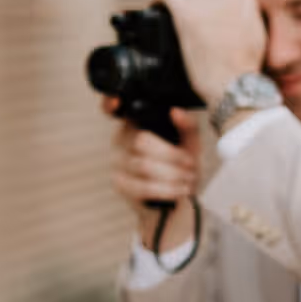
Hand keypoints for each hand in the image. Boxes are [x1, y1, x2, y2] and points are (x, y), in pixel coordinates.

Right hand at [104, 99, 201, 245]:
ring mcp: (117, 162)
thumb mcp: (189, 142)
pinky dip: (167, 189)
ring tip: (189, 178)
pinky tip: (180, 189)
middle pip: (142, 141)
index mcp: (133, 123)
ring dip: (173, 174)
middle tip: (190, 164)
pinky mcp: (120, 184)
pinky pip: (143, 187)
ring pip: (144, 165)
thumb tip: (176, 111)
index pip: (111, 109)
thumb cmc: (180, 166)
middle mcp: (119, 140)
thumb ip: (187, 125)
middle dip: (173, 155)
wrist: (175, 199)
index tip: (119, 102)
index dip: (109, 103)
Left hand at [156, 0, 266, 105]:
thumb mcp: (255, 35)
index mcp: (245, 1)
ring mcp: (206, 5)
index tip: (194, 12)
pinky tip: (153, 6)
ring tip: (164, 10)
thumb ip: (244, 7)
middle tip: (176, 14)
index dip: (201, 0)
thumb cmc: (243, 71)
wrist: (235, 89)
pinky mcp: (187, 15)